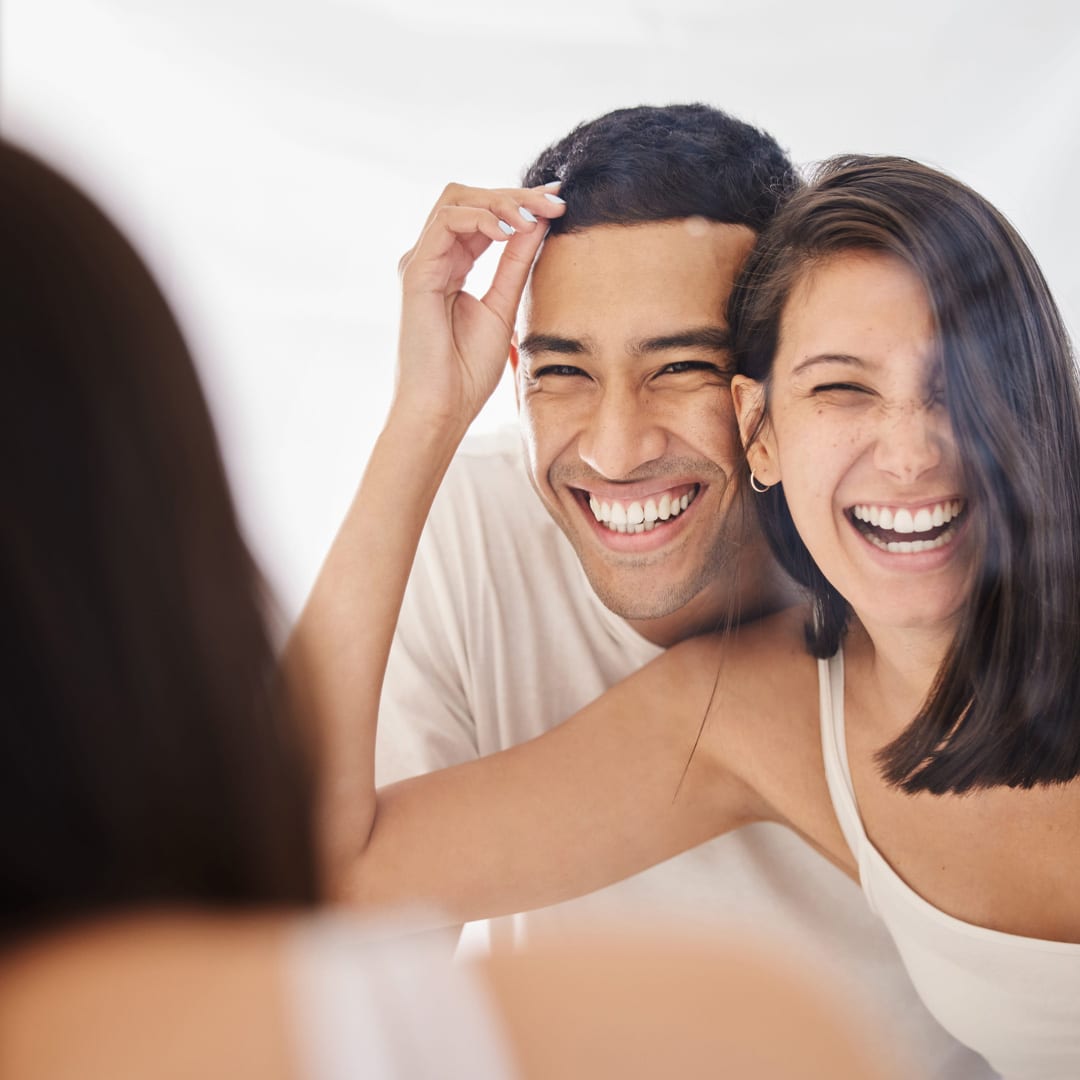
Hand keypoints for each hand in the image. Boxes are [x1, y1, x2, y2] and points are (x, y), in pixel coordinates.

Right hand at [394, 182, 565, 430]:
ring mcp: (421, 262)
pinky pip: (446, 223)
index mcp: (451, 266)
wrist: (442, 408)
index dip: (521, 203)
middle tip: (555, 201)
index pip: (484, 216)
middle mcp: (432, 258)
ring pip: (457, 200)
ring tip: (535, 217)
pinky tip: (509, 233)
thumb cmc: (466, 372)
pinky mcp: (416, 272)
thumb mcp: (504, 306)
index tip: (559, 202)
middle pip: (470, 197)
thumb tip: (539, 222)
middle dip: (515, 194)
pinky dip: (481, 219)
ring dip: (501, 201)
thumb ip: (516, 264)